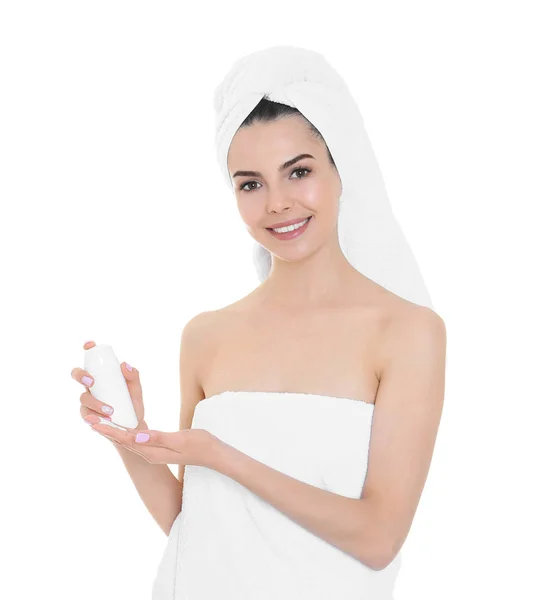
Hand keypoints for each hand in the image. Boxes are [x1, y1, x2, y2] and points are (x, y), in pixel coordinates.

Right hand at [73, 340, 147, 452]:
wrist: (132, 427)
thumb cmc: (132, 405)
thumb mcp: (136, 390)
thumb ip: (133, 377)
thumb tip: (124, 364)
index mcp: (103, 376)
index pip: (92, 359)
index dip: (89, 350)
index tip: (90, 345)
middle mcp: (92, 386)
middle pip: (78, 374)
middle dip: (81, 375)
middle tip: (92, 382)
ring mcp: (88, 400)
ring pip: (83, 397)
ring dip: (94, 402)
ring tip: (110, 410)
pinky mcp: (88, 415)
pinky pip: (85, 414)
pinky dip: (91, 416)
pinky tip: (96, 419)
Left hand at [88, 421, 224, 468]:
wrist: (213, 455)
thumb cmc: (200, 445)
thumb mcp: (180, 439)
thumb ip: (158, 437)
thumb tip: (136, 436)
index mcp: (152, 451)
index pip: (126, 439)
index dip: (109, 430)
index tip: (95, 422)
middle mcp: (150, 453)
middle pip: (123, 440)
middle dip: (107, 429)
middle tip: (89, 419)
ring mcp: (154, 451)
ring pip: (128, 440)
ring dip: (114, 430)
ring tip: (100, 421)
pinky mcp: (159, 447)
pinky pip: (137, 440)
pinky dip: (126, 431)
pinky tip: (123, 426)